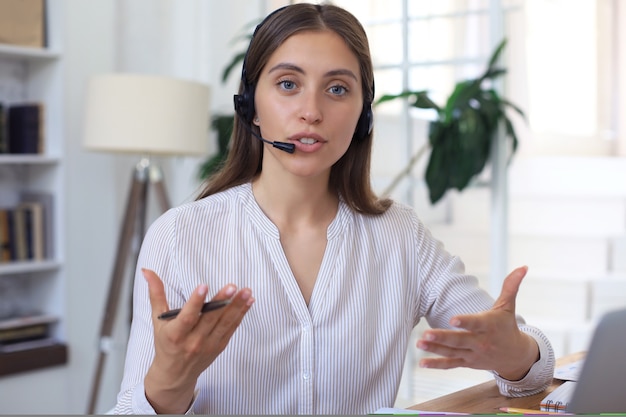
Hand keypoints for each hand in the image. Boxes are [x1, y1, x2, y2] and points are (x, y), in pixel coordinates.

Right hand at [142, 268, 253, 413]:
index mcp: (175, 334)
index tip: (204, 285)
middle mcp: (193, 341)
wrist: (175, 374)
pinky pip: (232, 328)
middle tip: (232, 286)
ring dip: (237, 306)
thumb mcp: (157, 320)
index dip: (195, 302)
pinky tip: (249, 301)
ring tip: (246, 291)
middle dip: (222, 302)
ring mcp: (208, 345)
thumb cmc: (166, 344)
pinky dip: (241, 314)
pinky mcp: (220, 346)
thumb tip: (147, 271)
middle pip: (210, 319)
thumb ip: (156, 293)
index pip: (187, 317)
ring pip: (224, 323)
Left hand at [416, 266, 538, 380]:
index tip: (452, 319)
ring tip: (419, 343)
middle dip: (443, 338)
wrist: (516, 356)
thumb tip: (523, 267)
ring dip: (435, 349)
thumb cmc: (507, 326)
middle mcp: (481, 342)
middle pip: (460, 340)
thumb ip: (510, 286)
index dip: (465, 322)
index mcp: (489, 326)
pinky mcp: (467, 362)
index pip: (476, 324)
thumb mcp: (508, 307)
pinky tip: (422, 363)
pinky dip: (437, 365)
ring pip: (452, 352)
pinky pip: (451, 364)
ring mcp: (473, 354)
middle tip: (426, 334)